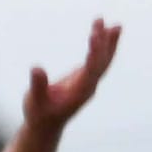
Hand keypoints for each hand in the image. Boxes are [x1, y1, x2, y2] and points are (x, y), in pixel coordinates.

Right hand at [23, 18, 120, 135]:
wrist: (45, 126)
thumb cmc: (39, 114)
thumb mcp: (34, 101)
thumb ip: (37, 86)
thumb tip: (36, 68)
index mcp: (79, 92)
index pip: (91, 70)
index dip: (94, 52)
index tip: (95, 35)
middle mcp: (88, 87)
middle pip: (102, 63)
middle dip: (106, 44)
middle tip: (112, 25)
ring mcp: (88, 82)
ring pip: (103, 61)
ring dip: (109, 43)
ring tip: (116, 25)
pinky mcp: (85, 77)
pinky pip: (97, 60)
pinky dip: (102, 46)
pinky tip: (101, 33)